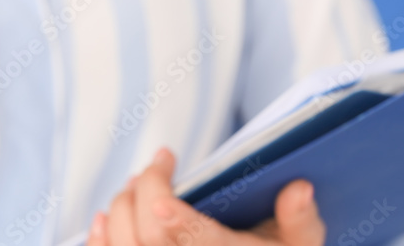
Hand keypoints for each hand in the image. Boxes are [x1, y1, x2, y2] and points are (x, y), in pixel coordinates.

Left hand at [88, 149, 323, 245]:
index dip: (172, 214)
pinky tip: (104, 219)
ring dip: (119, 210)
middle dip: (142, 192)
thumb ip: (302, 221)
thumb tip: (299, 187)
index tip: (164, 180)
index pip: (192, 239)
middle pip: (148, 238)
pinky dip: (101, 240)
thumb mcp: (301, 245)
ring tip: (135, 186)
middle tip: (157, 165)